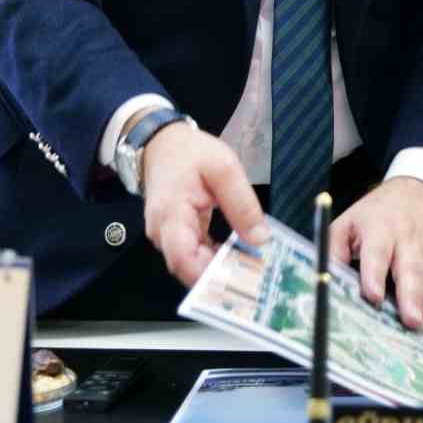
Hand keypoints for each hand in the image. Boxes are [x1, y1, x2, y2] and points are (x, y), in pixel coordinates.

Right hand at [140, 121, 268, 286]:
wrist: (162, 144)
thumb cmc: (189, 153)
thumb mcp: (224, 168)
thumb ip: (242, 203)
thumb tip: (260, 238)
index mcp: (171, 215)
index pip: (184, 259)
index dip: (210, 276)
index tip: (241, 279)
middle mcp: (163, 233)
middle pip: (189, 268)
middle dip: (222, 276)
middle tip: (256, 277)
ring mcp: (168, 237)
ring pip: (193, 265)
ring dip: (221, 270)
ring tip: (252, 269)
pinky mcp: (177, 235)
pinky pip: (195, 255)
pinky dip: (215, 259)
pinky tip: (239, 259)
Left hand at [330, 177, 422, 328]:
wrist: (420, 189)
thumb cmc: (378, 212)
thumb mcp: (349, 221)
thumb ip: (333, 250)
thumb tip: (322, 278)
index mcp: (379, 229)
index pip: (377, 253)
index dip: (375, 275)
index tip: (373, 296)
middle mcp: (407, 239)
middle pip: (410, 269)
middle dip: (411, 296)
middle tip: (412, 320)